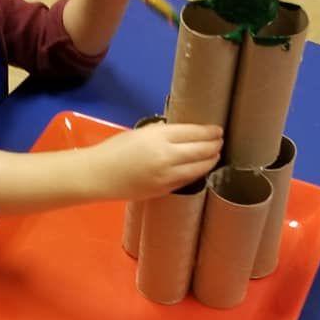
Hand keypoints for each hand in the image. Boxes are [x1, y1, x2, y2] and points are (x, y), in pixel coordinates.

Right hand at [91, 122, 222, 200]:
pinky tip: (200, 168)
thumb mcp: (140, 133)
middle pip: (201, 150)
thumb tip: (184, 134)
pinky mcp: (165, 190)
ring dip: (210, 160)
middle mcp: (167, 156)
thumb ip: (163, 133)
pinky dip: (197, 172)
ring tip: (215, 154)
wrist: (98, 176)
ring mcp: (167, 176)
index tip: (218, 130)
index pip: (194, 132)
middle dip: (214, 145)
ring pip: (198, 168)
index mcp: (159, 137)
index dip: (210, 131)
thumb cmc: (115, 150)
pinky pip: (187, 180)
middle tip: (220, 141)